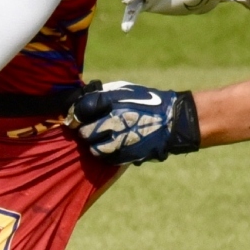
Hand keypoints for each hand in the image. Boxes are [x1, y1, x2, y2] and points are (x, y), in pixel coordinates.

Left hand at [68, 81, 199, 163]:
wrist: (172, 120)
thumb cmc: (145, 102)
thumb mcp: (123, 90)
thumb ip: (100, 96)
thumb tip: (79, 104)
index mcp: (111, 102)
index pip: (80, 110)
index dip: (76, 115)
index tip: (78, 118)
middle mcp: (113, 121)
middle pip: (83, 132)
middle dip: (85, 130)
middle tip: (90, 128)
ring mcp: (120, 140)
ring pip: (92, 148)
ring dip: (94, 144)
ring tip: (101, 139)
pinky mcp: (126, 154)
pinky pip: (106, 158)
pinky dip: (105, 153)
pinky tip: (112, 146)